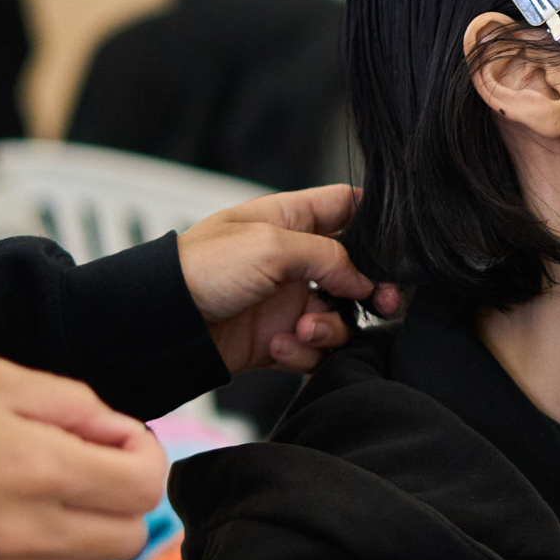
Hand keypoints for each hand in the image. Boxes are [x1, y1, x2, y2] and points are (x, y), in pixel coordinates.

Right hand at [0, 358, 169, 559]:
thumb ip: (69, 402)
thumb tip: (114, 430)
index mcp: (43, 471)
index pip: (144, 486)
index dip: (142, 454)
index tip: (114, 436)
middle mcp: (32, 533)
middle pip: (128, 536)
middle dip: (122, 497)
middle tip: (87, 462)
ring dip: (87, 530)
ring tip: (45, 491)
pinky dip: (46, 556)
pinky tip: (11, 519)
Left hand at [177, 185, 400, 373]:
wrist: (164, 322)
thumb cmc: (203, 267)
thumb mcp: (272, 246)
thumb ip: (329, 257)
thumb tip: (364, 281)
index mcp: (291, 219)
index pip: (347, 206)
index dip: (375, 222)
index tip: (395, 247)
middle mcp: (295, 260)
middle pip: (355, 272)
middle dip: (371, 290)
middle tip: (382, 303)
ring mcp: (287, 301)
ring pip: (339, 317)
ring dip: (330, 328)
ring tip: (303, 330)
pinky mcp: (278, 339)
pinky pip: (312, 351)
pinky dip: (303, 353)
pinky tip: (277, 346)